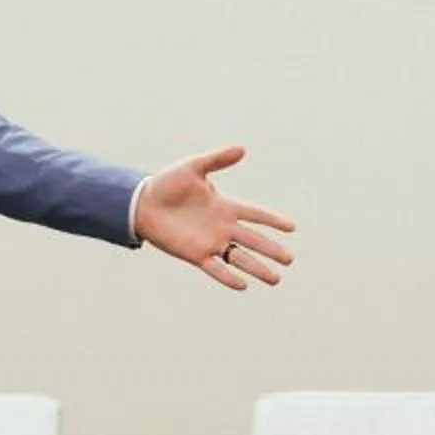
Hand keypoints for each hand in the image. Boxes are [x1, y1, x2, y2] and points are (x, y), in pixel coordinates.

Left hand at [135, 145, 296, 291]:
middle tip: (289, 260)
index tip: (292, 227)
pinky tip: (243, 286)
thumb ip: (218, 160)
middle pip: (253, 240)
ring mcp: (210, 242)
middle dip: (271, 250)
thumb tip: (242, 149)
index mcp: (225, 206)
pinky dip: (228, 277)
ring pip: (240, 258)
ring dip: (258, 268)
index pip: (256, 214)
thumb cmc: (167, 184)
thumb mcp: (193, 167)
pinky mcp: (196, 254)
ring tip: (276, 280)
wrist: (141, 203)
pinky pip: (216, 268)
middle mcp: (222, 226)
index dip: (273, 220)